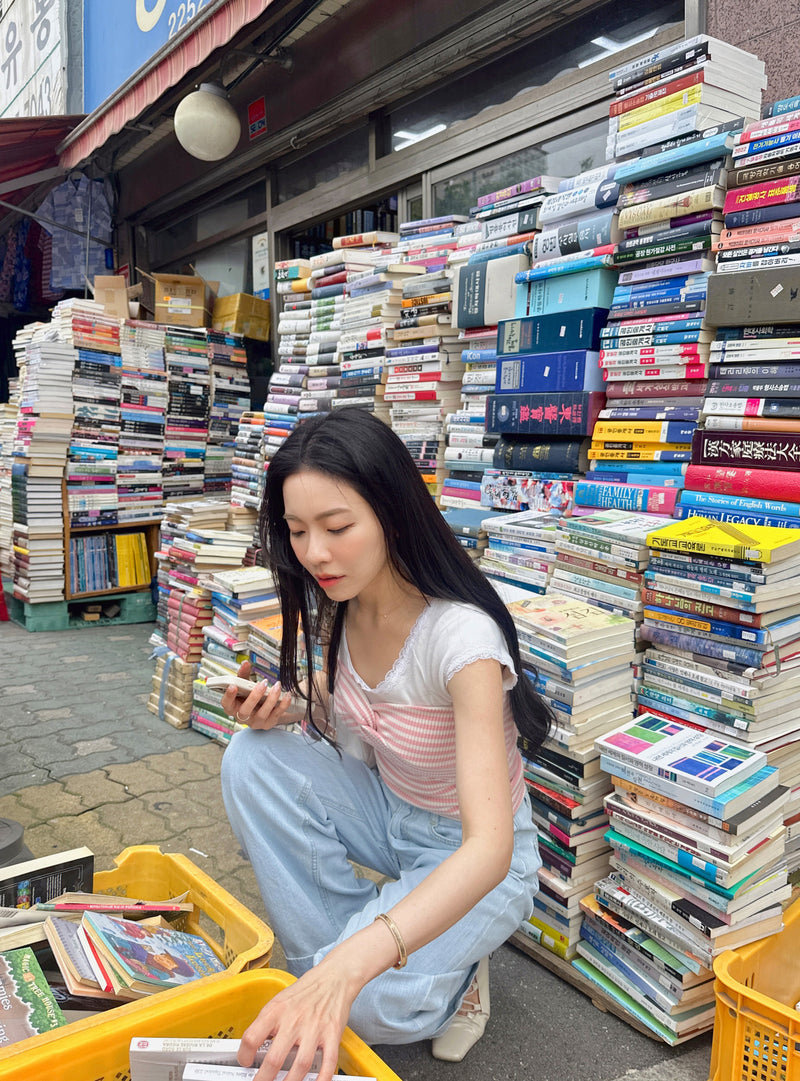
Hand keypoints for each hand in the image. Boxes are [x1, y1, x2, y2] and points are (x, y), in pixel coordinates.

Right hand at [221, 660, 293, 729]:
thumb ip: (244, 674)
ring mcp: (255, 722)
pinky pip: (276, 715)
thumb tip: (245, 663)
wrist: (264, 707)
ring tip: (277, 686)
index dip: (228, 696)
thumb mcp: (245, 685)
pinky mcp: (268, 723)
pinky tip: (286, 695)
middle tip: (262, 683)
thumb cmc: (250, 695)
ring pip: (262, 714)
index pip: (226, 704)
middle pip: (245, 710)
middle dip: (254, 696)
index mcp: (233, 707)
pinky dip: (283, 705)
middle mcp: (242, 717)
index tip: (233, 686)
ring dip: (271, 699)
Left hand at [239, 962, 356, 1080]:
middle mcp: (294, 1020)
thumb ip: (268, 1022)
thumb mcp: (280, 1000)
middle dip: (264, 1079)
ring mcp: (314, 1029)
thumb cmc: (305, 991)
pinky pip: (328, 1062)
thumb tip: (254, 1047)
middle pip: (275, 1058)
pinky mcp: (332, 1034)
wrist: (334, 977)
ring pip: (300, 1065)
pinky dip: (322, 1078)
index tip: (245, 1062)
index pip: (252, 1037)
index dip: (244, 1055)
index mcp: (277, 1011)